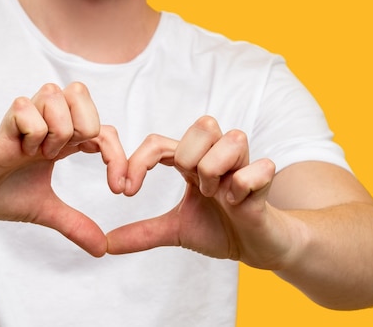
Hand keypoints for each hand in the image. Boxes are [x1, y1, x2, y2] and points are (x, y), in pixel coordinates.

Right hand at [0, 82, 126, 256]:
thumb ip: (74, 224)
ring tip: (36, 153)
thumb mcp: (45, 210)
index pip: (105, 129)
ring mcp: (27, 116)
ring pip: (58, 97)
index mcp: (63, 137)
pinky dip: (31, 138)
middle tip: (64, 156)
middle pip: (81, 93)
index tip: (120, 190)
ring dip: (55, 133)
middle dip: (84, 128)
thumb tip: (103, 249)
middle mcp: (48, 119)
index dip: (118, 157)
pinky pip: (31, 112)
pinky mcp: (6, 120)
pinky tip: (17, 151)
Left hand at [106, 115, 295, 268]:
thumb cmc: (220, 229)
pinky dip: (242, 186)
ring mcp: (244, 165)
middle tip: (192, 186)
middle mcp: (218, 154)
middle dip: (188, 157)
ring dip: (215, 169)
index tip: (124, 191)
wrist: (259, 248)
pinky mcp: (265, 181)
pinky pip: (257, 166)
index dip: (138, 162)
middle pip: (202, 125)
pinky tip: (237, 204)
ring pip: (230, 138)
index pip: (159, 142)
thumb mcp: (175, 230)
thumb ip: (143, 233)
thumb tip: (106, 243)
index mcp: (194, 160)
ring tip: (215, 195)